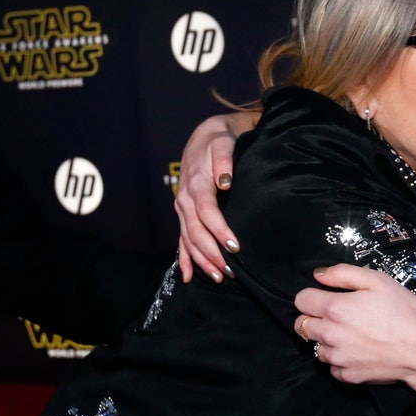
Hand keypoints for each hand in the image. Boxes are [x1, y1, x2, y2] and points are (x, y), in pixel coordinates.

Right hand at [174, 111, 255, 282]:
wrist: (204, 137)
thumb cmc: (218, 140)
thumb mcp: (222, 142)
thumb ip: (224, 160)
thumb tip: (225, 181)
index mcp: (196, 184)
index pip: (206, 212)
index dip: (218, 229)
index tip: (234, 245)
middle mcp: (185, 199)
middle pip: (195, 231)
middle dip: (211, 253)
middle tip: (229, 271)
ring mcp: (182, 209)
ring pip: (189, 239)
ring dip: (202, 260)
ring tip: (218, 277)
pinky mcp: (184, 214)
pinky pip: (181, 240)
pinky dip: (185, 259)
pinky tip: (189, 277)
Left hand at [293, 264, 415, 384]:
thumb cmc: (405, 313)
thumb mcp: (378, 281)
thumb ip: (343, 274)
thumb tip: (319, 275)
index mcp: (335, 308)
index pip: (301, 300)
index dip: (313, 295)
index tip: (328, 297)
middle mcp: (330, 334)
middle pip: (302, 325)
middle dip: (315, 318)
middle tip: (339, 316)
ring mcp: (337, 358)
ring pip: (316, 347)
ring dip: (327, 340)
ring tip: (352, 334)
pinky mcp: (348, 376)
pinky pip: (332, 367)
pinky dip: (340, 360)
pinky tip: (358, 351)